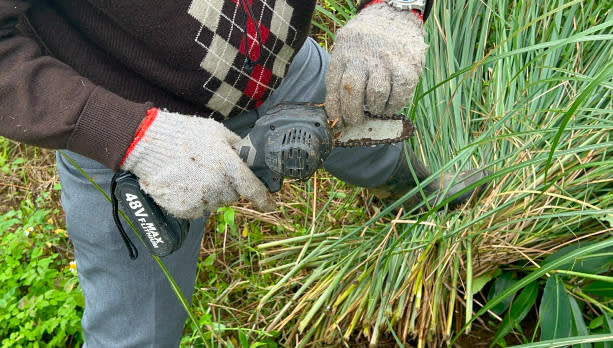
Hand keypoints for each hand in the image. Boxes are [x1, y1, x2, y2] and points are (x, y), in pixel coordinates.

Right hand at [121, 109, 275, 218]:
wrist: (146, 144)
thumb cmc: (184, 134)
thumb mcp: (217, 132)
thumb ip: (237, 146)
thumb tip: (250, 155)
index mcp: (227, 166)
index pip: (252, 189)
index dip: (263, 199)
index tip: (270, 205)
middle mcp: (216, 186)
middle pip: (233, 195)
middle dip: (228, 185)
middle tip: (212, 170)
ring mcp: (199, 200)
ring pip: (215, 202)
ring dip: (211, 193)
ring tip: (194, 174)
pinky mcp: (184, 209)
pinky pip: (198, 209)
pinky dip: (194, 199)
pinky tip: (184, 183)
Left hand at [325, 3, 426, 126]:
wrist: (395, 14)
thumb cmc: (367, 38)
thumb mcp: (347, 46)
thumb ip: (342, 71)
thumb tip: (336, 108)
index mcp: (343, 53)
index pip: (334, 87)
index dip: (335, 109)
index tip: (339, 120)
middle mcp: (363, 57)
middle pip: (352, 92)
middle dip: (352, 113)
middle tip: (356, 121)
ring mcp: (385, 62)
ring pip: (375, 96)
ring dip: (375, 108)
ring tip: (376, 107)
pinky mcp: (406, 67)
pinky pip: (398, 96)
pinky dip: (393, 106)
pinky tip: (390, 104)